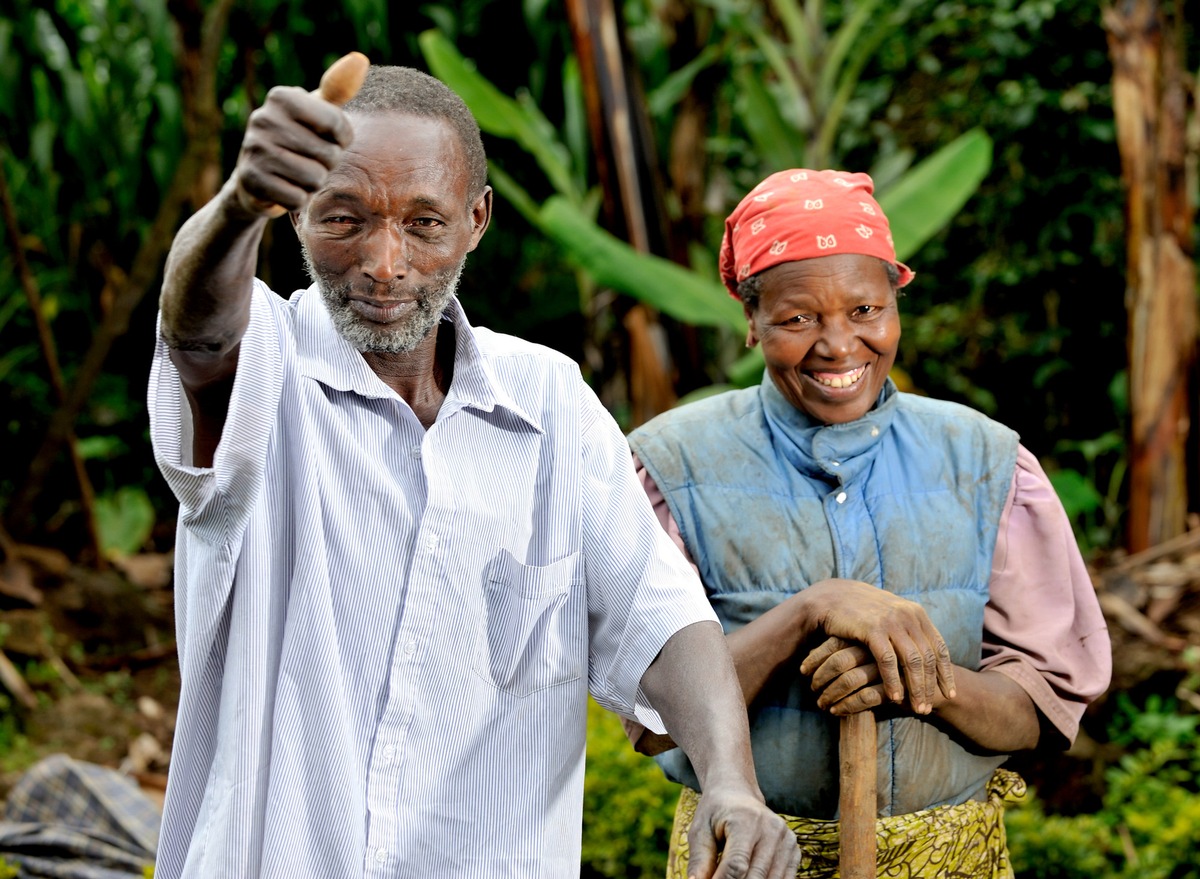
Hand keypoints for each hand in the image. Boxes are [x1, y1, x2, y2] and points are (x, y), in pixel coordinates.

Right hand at [229, 54, 365, 217]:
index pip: (339, 124)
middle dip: (326, 164)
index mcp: (282, 97)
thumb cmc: (297, 138)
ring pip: (314, 179)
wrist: (257, 176)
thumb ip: (338, 88)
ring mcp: (253, 149)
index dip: (343, 139)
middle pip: (328, 155)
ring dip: (312, 183)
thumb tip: (360, 59)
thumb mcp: (317, 111)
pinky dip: (297, 199)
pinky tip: (284, 188)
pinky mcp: (250, 180)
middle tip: (307, 159)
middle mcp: (262, 118)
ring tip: (297, 174)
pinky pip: (296, 199)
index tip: (329, 138)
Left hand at [686, 785, 799, 878]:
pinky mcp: (794, 851)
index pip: (737, 865)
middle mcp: (772, 829)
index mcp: (746, 820)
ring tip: (733, 877)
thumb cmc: (715, 815)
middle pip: (755, 877)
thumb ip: (700, 860)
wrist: (737, 794)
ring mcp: (787, 840)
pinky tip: (750, 876)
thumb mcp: (700, 831)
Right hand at [798, 579, 954, 713]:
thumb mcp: (891, 616)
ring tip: (917, 709)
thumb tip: (928, 652)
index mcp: (916, 613)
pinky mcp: (872, 628)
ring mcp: (891, 621)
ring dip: (916, 688)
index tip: (949, 694)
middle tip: (929, 708)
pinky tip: (894, 698)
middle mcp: (908, 615)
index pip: (939, 647)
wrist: (832, 597)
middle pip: (928, 657)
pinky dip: (893, 681)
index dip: (946, 673)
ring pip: (912, 661)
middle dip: (930, 686)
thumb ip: (909, 630)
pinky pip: (888, 660)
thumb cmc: (862, 612)